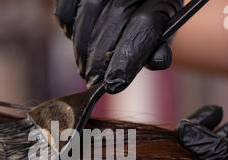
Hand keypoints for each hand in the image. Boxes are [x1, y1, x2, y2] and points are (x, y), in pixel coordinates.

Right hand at [54, 0, 182, 92]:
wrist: (131, 3)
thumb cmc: (146, 16)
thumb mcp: (160, 28)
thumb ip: (158, 45)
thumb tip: (158, 61)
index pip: (145, 25)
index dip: (127, 58)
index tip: (114, 83)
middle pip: (113, 22)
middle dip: (100, 59)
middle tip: (94, 82)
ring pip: (87, 15)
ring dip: (83, 50)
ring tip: (86, 70)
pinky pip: (66, 10)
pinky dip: (68, 29)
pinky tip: (76, 41)